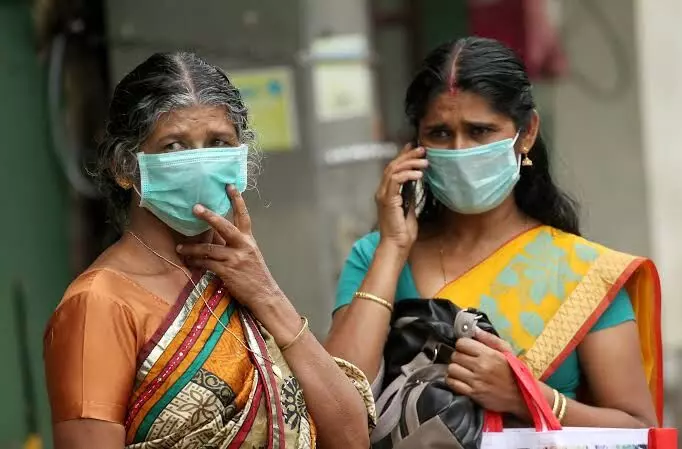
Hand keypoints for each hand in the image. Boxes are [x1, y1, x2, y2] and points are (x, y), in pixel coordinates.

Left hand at [176, 185, 283, 308]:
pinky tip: (189, 262)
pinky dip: (196, 262)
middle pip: (224, 226)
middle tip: (195, 207)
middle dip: (209, 216)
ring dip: (192, 248)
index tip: (229, 185)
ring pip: (209, 248)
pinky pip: (207, 263)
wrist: (264, 295)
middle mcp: (243, 246)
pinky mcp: (228, 271)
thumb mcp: (249, 256)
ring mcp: (235, 258)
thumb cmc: (255, 276)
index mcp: (249, 240)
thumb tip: (215, 236)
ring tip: (180, 247)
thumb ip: (234, 245)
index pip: (244, 216)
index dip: (237, 200)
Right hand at [375, 144, 427, 254]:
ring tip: (424, 161)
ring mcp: (383, 195)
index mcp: (386, 193)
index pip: (393, 169)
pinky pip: (395, 181)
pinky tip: (419, 175)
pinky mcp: (387, 200)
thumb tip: (415, 184)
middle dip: (408, 155)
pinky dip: (407, 174)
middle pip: (393, 165)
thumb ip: (409, 196)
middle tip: (422, 149)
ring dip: (410, 163)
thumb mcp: (409, 210)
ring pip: (394, 170)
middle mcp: (382, 192)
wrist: (397, 246)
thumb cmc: (402, 232)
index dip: (403, 156)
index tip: (414, 147)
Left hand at [445, 328, 525, 415]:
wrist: (520, 396)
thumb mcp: (506, 351)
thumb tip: (473, 329)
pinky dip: (453, 380)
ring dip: (455, 369)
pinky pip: (452, 383)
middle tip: (465, 360)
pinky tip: (460, 380)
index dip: (462, 345)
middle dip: (458, 356)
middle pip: (455, 355)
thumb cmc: (513, 372)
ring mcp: (476, 381)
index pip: (462, 343)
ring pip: (452, 369)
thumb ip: (489, 338)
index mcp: (488, 354)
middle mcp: (480, 366)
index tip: (467, 349)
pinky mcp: (473, 393)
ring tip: (462, 370)